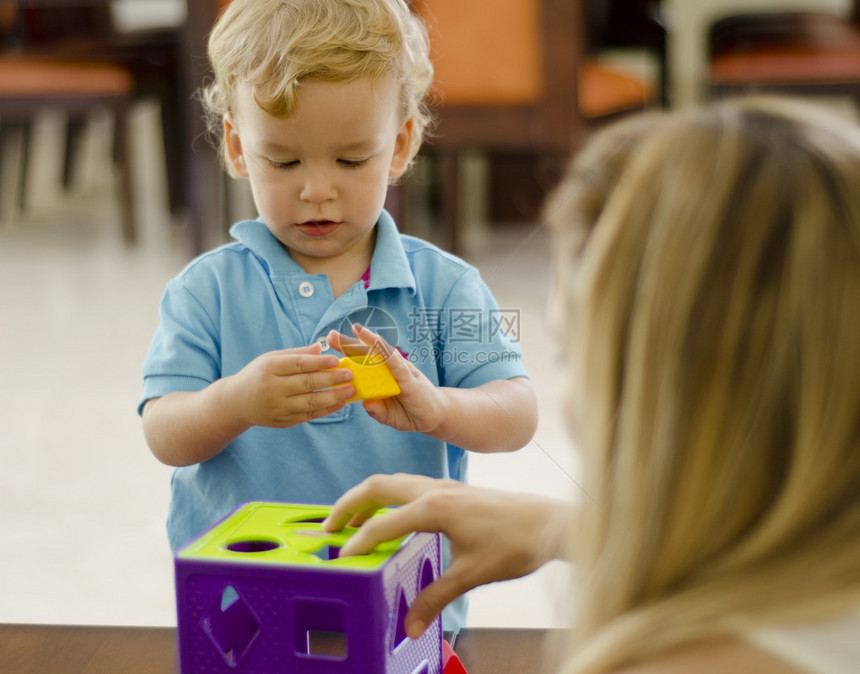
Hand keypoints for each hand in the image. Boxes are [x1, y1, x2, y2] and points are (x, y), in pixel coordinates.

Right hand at [224, 342, 354, 427]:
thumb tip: (320, 347)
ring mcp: (278, 407)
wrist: (237, 402)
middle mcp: (272, 389)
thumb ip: (296, 353)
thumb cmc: (258, 375)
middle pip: (307, 383)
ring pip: (310, 402)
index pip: (298, 364)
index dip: (319, 362)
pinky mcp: (283, 421)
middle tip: (349, 375)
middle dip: (331, 379)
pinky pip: (309, 415)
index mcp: (269, 368)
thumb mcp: (271, 359)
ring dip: (333, 396)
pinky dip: (326, 410)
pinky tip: (339, 403)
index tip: (336, 360)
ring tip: (350, 390)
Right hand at [323, 473, 569, 638]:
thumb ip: (436, 597)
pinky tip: (391, 521)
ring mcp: (445, 486)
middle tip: (327, 528)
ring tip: (351, 522)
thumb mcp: (472, 575)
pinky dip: (389, 499)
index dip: (357, 543)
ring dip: (368, 498)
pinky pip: (410, 487)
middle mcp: (435, 489)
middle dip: (348, 504)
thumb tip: (410, 625)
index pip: (382, 523)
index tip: (340, 562)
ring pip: (394, 483)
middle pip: (378, 486)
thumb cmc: (516, 544)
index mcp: (435, 507)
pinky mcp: (455, 490)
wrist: (551, 523)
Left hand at [326, 324, 446, 433]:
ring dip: (368, 340)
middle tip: (330, 335)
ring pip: (381, 353)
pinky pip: (395, 362)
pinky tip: (376, 342)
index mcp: (379, 378)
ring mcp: (398, 371)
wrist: (434, 417)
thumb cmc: (410, 413)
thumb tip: (366, 404)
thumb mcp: (388, 415)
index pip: (360, 363)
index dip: (345, 354)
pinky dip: (385, 351)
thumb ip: (377, 410)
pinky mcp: (408, 376)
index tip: (328, 346)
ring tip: (356, 329)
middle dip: (348, 344)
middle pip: (366, 354)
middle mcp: (387, 370)